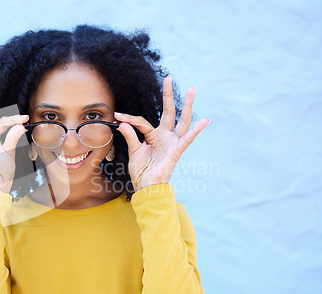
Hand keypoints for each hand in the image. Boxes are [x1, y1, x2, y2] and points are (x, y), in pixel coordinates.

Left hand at [115, 75, 209, 191]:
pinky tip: (205, 120)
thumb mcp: (133, 151)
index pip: (142, 122)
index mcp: (153, 135)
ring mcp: (172, 142)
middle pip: (168, 112)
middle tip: (168, 78)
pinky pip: (187, 138)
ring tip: (192, 90)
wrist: (146, 186)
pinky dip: (197, 130)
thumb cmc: (141, 171)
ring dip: (187, 105)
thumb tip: (122, 122)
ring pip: (182, 120)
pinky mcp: (176, 150)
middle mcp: (164, 136)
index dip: (129, 118)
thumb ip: (130, 135)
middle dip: (168, 95)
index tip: (118, 115)